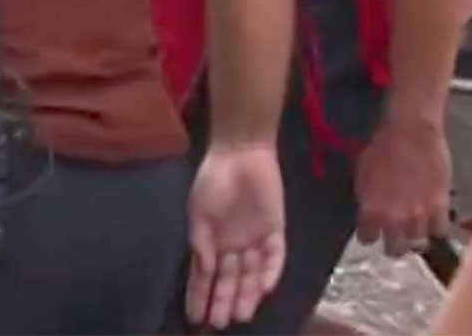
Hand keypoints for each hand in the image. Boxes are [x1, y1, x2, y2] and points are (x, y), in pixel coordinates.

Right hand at [186, 143, 285, 328]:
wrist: (240, 152)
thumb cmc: (214, 180)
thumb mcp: (199, 212)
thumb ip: (201, 243)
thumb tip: (204, 271)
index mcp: (212, 242)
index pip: (205, 276)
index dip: (200, 296)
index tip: (195, 318)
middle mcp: (233, 245)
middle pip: (230, 279)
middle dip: (224, 300)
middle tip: (221, 322)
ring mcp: (255, 239)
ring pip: (252, 273)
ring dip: (247, 293)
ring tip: (242, 313)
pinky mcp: (275, 230)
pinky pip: (274, 256)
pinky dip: (270, 271)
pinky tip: (263, 288)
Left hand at [354, 114, 450, 256]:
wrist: (411, 131)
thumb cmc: (383, 146)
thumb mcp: (362, 175)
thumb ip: (366, 201)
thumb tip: (369, 214)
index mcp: (370, 212)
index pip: (367, 240)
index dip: (372, 232)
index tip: (376, 227)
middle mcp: (393, 220)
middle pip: (395, 251)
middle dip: (395, 243)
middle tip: (398, 233)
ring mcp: (418, 216)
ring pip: (419, 244)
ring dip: (416, 234)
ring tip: (417, 223)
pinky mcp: (440, 207)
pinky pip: (440, 230)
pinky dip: (437, 225)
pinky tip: (434, 216)